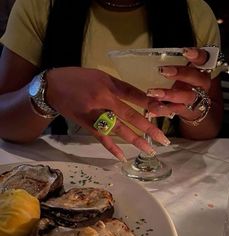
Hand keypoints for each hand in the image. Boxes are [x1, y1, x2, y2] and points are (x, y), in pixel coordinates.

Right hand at [46, 67, 169, 160]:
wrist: (52, 87)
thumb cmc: (78, 78)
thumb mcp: (100, 75)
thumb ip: (118, 86)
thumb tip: (138, 97)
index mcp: (108, 85)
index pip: (134, 95)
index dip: (151, 104)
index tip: (165, 112)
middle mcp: (103, 101)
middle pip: (130, 116)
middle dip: (149, 128)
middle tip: (164, 139)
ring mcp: (95, 115)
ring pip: (119, 130)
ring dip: (135, 141)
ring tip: (150, 150)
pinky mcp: (87, 125)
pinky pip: (101, 138)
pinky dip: (112, 148)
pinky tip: (123, 157)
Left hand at [147, 47, 211, 121]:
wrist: (195, 108)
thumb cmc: (184, 85)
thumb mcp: (181, 73)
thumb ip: (172, 65)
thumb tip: (147, 59)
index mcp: (200, 71)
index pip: (204, 59)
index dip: (196, 55)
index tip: (185, 51)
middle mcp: (201, 85)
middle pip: (195, 78)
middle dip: (180, 73)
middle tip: (162, 70)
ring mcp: (194, 99)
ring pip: (186, 97)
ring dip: (169, 94)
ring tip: (152, 93)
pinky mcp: (186, 111)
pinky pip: (174, 111)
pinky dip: (162, 110)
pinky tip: (151, 109)